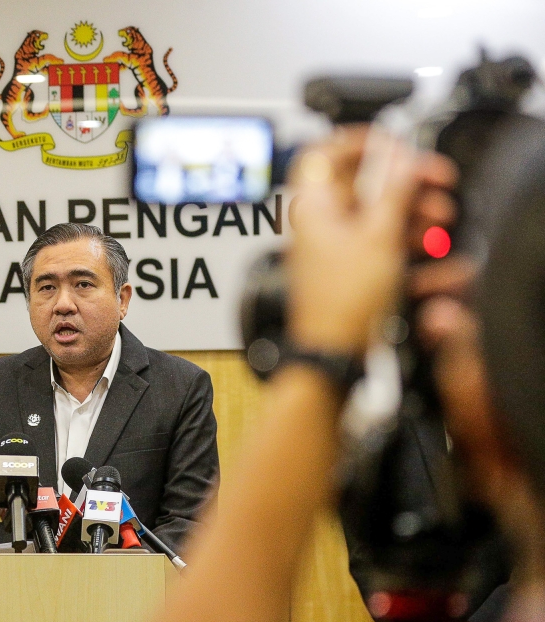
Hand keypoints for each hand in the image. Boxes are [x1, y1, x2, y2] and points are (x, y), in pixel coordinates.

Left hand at [286, 127, 456, 354]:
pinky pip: (374, 235)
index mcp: (311, 205)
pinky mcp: (345, 263)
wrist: (332, 352)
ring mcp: (330, 242)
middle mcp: (316, 220)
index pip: (324, 151)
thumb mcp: (379, 237)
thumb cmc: (341, 304)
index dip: (359, 141)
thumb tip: (400, 158)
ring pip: (372, 208)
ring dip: (408, 207)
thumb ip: (392, 191)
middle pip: (358, 180)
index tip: (393, 144)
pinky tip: (424, 242)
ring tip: (437, 217)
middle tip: (433, 181)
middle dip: (401, 178)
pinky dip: (400, 233)